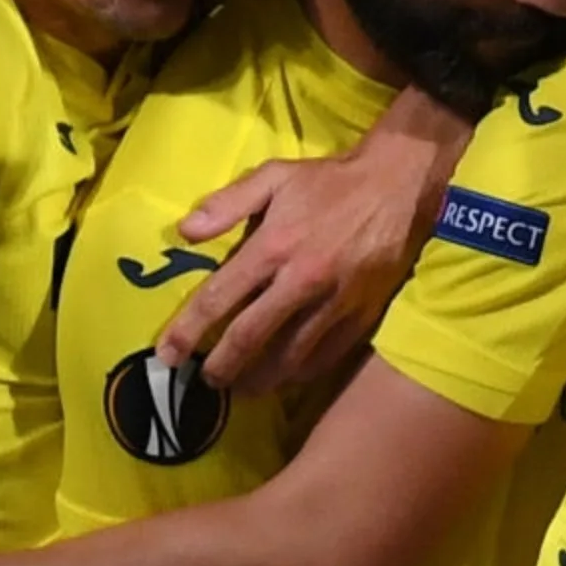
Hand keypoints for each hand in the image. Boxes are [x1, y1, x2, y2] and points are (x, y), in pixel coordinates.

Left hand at [153, 141, 444, 395]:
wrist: (398, 185)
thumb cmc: (330, 181)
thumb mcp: (274, 176)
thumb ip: (228, 203)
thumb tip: (185, 231)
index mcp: (273, 247)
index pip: (219, 298)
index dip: (188, 330)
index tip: (167, 354)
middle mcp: (300, 281)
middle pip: (250, 337)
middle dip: (221, 366)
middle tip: (205, 381)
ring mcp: (334, 303)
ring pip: (290, 356)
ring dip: (260, 378)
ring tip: (241, 389)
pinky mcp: (361, 314)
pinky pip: (326, 355)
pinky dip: (301, 373)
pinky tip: (285, 380)